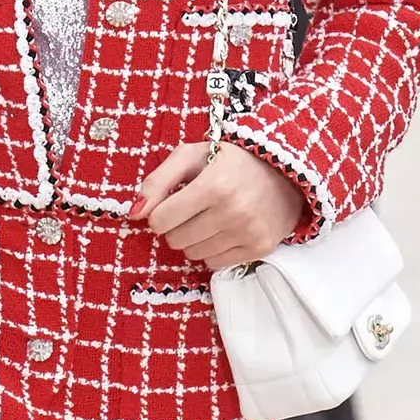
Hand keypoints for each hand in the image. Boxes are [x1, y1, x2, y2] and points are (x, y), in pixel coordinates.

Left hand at [134, 141, 305, 269]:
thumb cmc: (231, 160)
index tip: (172, 203)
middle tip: (194, 209)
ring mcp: (249, 232)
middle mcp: (233, 211)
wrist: (286, 169)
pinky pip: (215, 263)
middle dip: (177, 226)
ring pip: (194, 254)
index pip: (160, 221)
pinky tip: (225, 229)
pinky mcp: (260, 247)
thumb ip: (157, 181)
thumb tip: (134, 213)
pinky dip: (213, 249)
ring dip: (195, 238)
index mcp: (214, 185)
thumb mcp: (191, 156)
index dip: (160, 213)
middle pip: (175, 240)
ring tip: (211, 217)